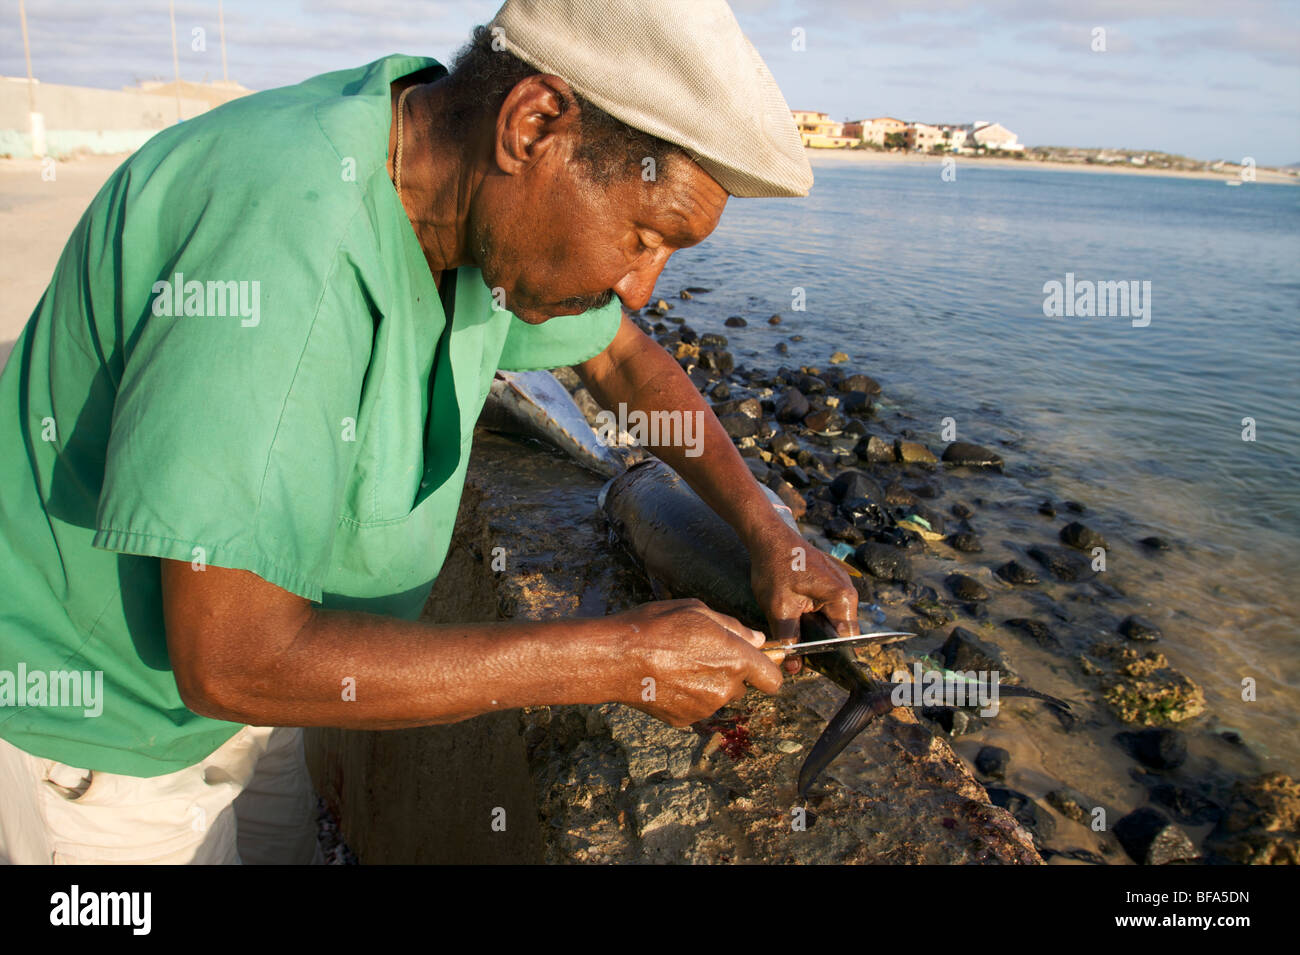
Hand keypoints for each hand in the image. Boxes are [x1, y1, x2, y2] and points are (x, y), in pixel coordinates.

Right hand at [614, 599, 785, 726]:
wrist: (616, 659)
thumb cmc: (655, 626)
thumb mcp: (697, 611)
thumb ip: (734, 628)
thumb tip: (757, 639)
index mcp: (735, 660)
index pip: (772, 678)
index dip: (767, 670)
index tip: (759, 664)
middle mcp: (725, 688)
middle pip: (741, 686)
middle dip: (730, 674)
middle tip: (702, 654)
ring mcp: (704, 708)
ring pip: (717, 696)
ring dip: (707, 684)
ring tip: (677, 664)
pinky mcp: (684, 720)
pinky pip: (696, 708)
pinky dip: (687, 697)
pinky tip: (666, 680)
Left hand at [747, 523, 859, 673]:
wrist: (768, 536)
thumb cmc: (775, 567)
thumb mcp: (779, 608)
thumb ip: (789, 638)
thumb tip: (793, 666)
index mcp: (842, 598)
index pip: (846, 640)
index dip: (830, 657)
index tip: (814, 667)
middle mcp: (848, 591)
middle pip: (839, 631)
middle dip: (820, 644)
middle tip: (798, 657)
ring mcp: (840, 585)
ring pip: (832, 620)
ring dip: (815, 630)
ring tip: (795, 638)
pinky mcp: (830, 582)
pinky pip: (827, 607)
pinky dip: (814, 617)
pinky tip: (796, 620)